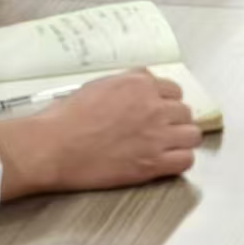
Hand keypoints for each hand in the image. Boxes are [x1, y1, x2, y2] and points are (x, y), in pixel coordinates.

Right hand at [0, 70, 200, 200]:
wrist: (51, 147)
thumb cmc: (66, 117)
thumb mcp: (100, 85)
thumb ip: (129, 82)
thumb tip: (143, 83)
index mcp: (142, 84)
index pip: (174, 91)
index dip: (166, 102)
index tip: (158, 112)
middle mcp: (155, 106)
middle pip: (184, 112)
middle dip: (173, 121)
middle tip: (158, 131)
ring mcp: (157, 135)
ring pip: (192, 134)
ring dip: (181, 139)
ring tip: (167, 147)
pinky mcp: (152, 162)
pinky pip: (185, 160)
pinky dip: (180, 161)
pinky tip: (167, 162)